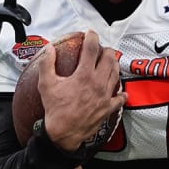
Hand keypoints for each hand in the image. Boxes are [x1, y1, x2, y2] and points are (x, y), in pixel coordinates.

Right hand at [36, 30, 124, 152]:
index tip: (90, 33)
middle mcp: (98, 83)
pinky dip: (121, 93)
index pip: (92, 49)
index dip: (92, 38)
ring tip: (110, 62)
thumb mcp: (46, 85)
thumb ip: (47, 64)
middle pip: (109, 59)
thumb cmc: (55, 110)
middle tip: (102, 48)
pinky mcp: (108, 108)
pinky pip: (120, 98)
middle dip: (107, 50)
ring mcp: (105, 96)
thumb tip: (49, 48)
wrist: (64, 134)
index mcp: (84, 75)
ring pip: (116, 74)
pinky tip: (121, 92)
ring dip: (114, 65)